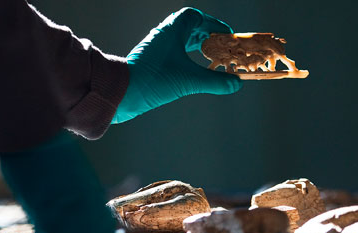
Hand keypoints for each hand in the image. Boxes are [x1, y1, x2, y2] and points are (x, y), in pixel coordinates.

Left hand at [112, 7, 242, 123]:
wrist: (122, 91)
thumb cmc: (153, 80)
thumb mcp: (189, 81)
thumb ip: (214, 82)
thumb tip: (235, 84)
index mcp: (172, 30)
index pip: (195, 17)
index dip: (212, 24)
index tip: (225, 34)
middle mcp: (163, 34)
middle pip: (189, 26)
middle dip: (207, 35)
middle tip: (220, 45)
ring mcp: (156, 47)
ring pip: (180, 39)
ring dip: (196, 45)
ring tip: (210, 55)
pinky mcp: (152, 60)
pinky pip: (173, 51)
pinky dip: (186, 55)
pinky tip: (192, 68)